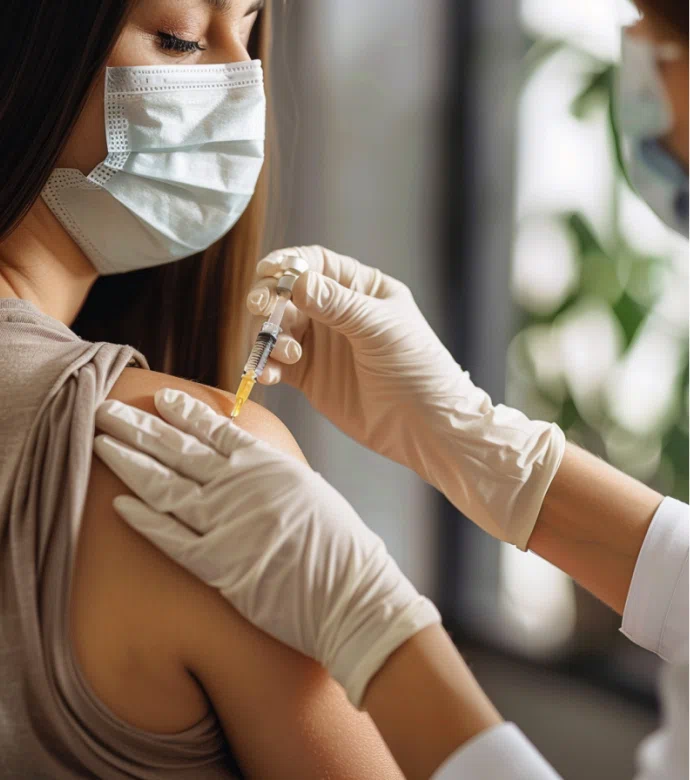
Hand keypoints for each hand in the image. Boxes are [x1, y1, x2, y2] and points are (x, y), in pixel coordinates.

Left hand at [94, 389, 439, 707]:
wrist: (352, 595)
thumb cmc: (342, 547)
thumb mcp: (312, 492)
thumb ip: (276, 476)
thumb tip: (256, 466)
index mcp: (266, 463)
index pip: (214, 427)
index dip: (183, 411)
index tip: (160, 398)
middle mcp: (239, 485)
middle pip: (177, 448)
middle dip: (138, 426)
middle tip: (107, 408)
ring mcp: (224, 522)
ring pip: (163, 484)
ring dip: (128, 461)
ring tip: (101, 442)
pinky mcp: (215, 564)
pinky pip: (169, 537)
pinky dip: (142, 520)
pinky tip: (118, 504)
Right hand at [248, 246, 565, 548]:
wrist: (425, 426)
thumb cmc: (417, 369)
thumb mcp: (381, 329)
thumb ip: (338, 304)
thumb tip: (297, 281)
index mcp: (361, 289)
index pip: (316, 263)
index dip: (287, 263)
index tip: (267, 273)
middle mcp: (336, 312)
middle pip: (287, 294)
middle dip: (269, 300)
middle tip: (260, 311)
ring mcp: (320, 345)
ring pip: (277, 329)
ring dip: (269, 336)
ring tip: (289, 355)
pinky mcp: (309, 377)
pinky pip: (277, 363)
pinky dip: (266, 365)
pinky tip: (268, 375)